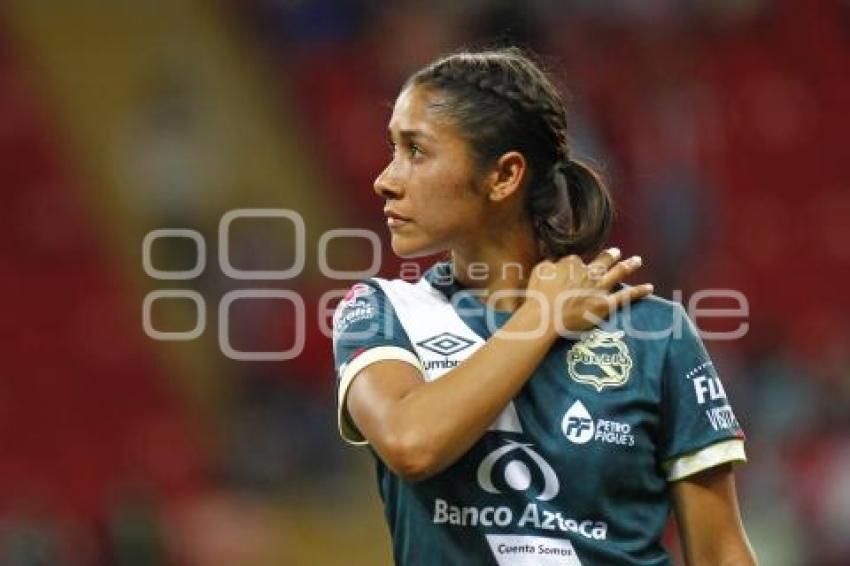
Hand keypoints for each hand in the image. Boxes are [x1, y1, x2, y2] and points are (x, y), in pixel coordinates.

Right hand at [527, 248, 652, 333]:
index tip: (573, 269)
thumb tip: (556, 260)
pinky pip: (626, 297)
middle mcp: (589, 272)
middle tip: (616, 252)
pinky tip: (650, 288)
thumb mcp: (539, 271)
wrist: (546, 315)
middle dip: (611, 255)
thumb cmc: (539, 295)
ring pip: (618, 272)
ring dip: (629, 265)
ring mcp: (599, 288)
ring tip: (637, 260)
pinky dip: (639, 291)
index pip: (576, 260)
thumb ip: (550, 263)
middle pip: (603, 260)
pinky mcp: (606, 304)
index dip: (575, 265)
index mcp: (572, 263)